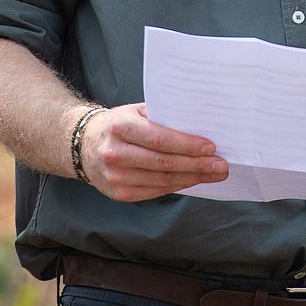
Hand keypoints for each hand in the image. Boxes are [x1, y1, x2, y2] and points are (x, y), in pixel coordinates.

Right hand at [79, 103, 228, 201]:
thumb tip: (199, 123)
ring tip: (214, 174)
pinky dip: (178, 186)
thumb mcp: (135, 111)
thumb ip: (162, 116)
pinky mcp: (119, 193)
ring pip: (162, 181)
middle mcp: (115, 153)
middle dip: (197, 165)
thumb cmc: (118, 124)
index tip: (211, 147)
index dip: (187, 145)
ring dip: (192, 178)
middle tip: (221, 165)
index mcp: (121, 127)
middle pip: (164, 163)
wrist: (83, 145)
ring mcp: (115, 177)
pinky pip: (155, 191)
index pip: (160, 139)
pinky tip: (193, 180)